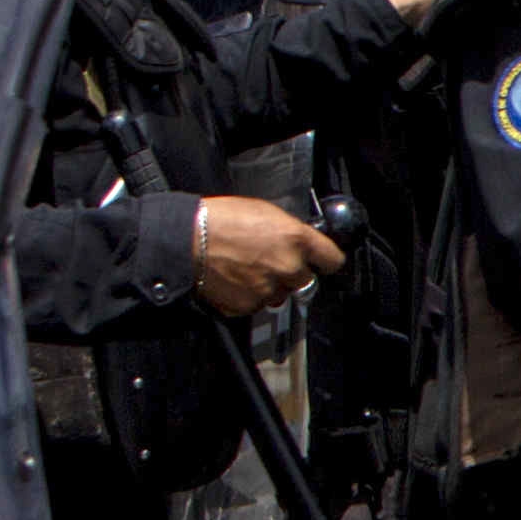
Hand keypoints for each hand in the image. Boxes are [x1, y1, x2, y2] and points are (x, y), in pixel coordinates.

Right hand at [198, 196, 343, 317]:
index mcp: (296, 239)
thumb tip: (301, 244)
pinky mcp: (249, 307)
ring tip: (245, 267)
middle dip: (291, 272)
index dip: (325, 260)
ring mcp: (269, 290)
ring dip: (269, 285)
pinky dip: (248, 295)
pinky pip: (257, 304)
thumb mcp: (265, 212)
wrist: (187, 240)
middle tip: (268, 260)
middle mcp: (288, 268)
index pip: (333, 260)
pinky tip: (233, 278)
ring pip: (280, 294)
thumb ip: (290, 232)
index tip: (321, 261)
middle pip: (305, 280)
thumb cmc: (221, 219)